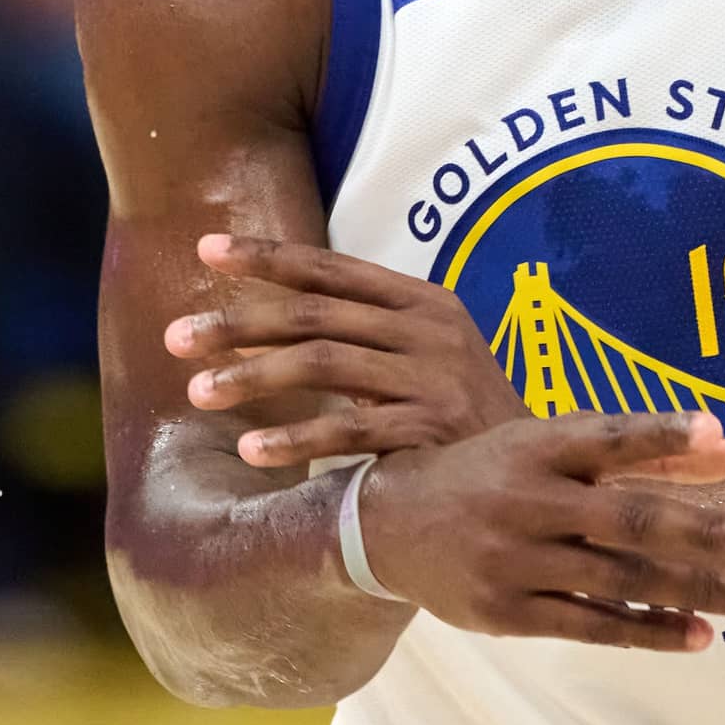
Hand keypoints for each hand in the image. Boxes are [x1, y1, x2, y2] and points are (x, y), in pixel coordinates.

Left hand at [168, 233, 724, 479]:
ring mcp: (434, 378)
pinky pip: (354, 433)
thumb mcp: (428, 356)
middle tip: (174, 335)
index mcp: (424, 300)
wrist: (550, 474)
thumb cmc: (467, 417)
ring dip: (254, 378)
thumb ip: (367, 332)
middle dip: (239, 322)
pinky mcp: (436, 432)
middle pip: (316, 315)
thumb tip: (279, 314)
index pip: (332, 269)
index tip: (206, 249)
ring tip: (196, 391)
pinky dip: (299, 442)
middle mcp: (429, 330)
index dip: (268, 257)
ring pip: (325, 366)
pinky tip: (252, 453)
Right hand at [355, 411, 724, 651]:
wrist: (388, 527)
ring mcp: (515, 559)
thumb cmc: (492, 476)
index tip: (722, 439)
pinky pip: (590, 626)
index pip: (609, 436)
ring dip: (692, 589)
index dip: (665, 436)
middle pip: (626, 517)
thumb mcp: (547, 446)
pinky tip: (698, 633)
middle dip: (700, 532)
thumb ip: (638, 448)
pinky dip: (648, 630)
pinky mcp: (507, 613)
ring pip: (617, 578)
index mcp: (537, 445)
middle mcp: (526, 499)